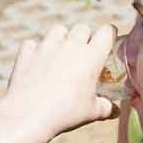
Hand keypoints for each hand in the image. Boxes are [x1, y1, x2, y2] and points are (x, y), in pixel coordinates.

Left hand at [0, 25, 121, 142]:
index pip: (107, 31)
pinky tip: (37, 63)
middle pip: (82, 27)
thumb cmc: (66, 113)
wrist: (29, 115)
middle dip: (85, 37)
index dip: (109, 35)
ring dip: (62, 38)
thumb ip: (106, 107)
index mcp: (91, 56)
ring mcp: (47, 46)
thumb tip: (115, 110)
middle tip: (83, 54)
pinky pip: (33, 43)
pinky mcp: (27, 52)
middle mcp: (70, 45)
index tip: (107, 44)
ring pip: (58, 30)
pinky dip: (35, 50)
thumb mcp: (92, 112)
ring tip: (60, 55)